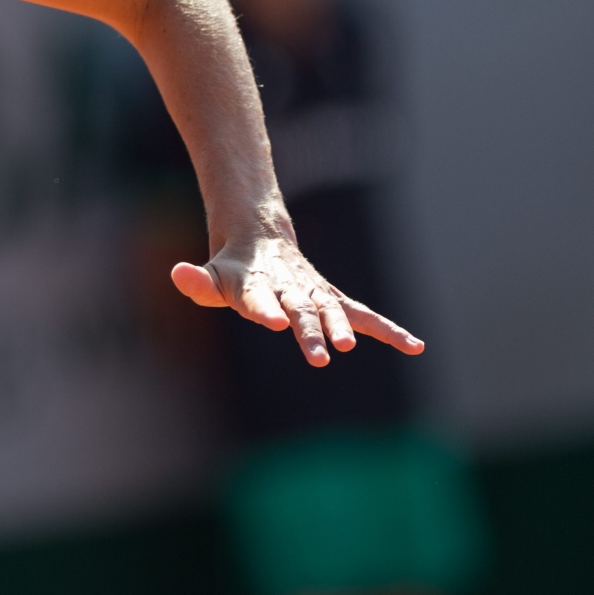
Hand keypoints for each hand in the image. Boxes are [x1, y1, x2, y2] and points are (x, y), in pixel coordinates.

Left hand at [170, 229, 423, 366]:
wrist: (260, 240)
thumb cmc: (231, 271)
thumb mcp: (210, 278)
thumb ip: (196, 282)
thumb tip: (177, 273)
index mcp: (254, 284)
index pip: (258, 299)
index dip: (264, 309)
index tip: (273, 322)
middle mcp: (288, 288)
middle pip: (300, 310)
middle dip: (309, 331)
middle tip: (320, 354)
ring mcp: (314, 294)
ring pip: (331, 311)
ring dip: (342, 327)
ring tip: (349, 346)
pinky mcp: (332, 301)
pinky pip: (364, 317)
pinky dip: (389, 331)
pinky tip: (415, 346)